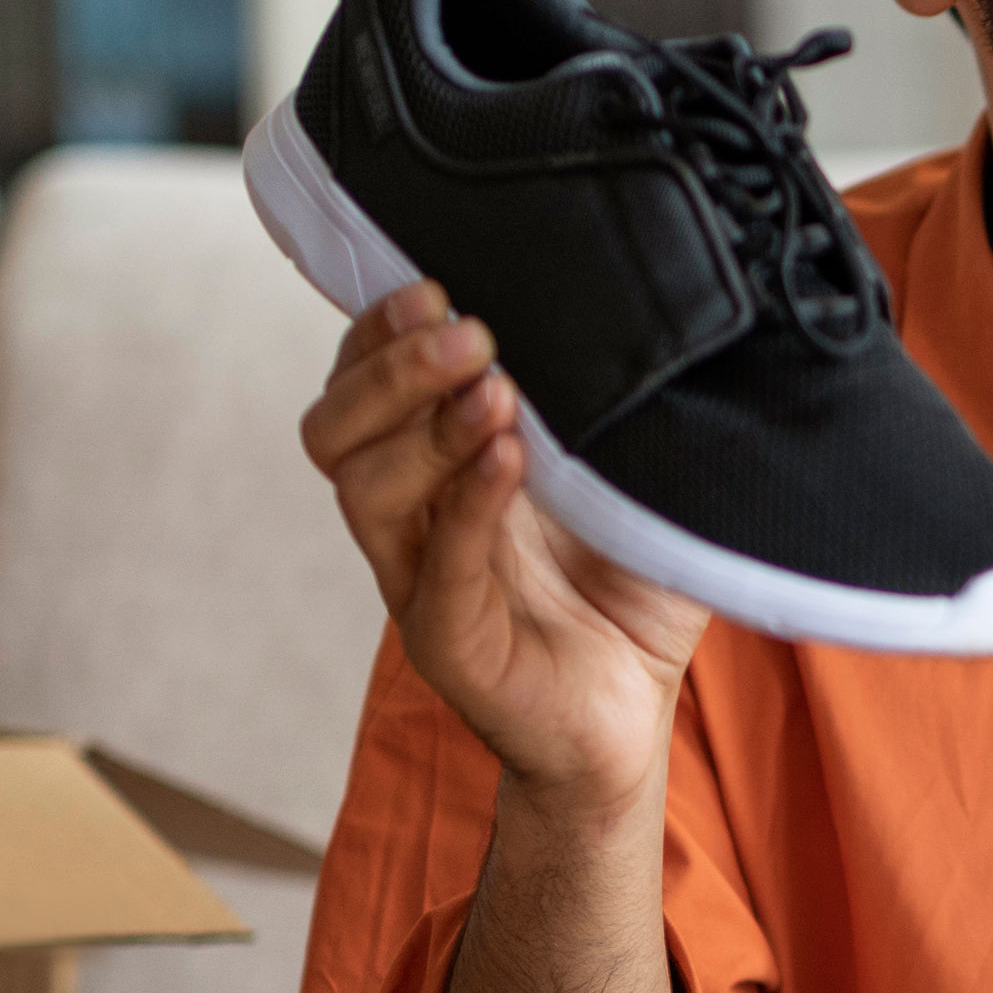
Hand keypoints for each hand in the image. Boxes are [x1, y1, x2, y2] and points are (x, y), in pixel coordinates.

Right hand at [299, 281, 710, 821]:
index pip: (362, 384)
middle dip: (391, 369)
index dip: (378, 333)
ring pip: (365, 491)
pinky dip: (467, 508)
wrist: (640, 709)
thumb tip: (657, 295)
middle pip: (336, 429)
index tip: (429, 282)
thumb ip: (618, 399)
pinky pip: (435, 572)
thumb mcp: (632, 471)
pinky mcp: (451, 644)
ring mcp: (420, 581)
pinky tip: (507, 460)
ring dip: (425, 428)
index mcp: (435, 464)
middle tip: (470, 330)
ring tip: (495, 390)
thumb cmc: (630, 583)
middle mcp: (411, 516)